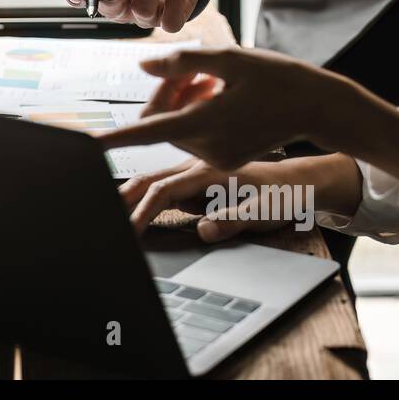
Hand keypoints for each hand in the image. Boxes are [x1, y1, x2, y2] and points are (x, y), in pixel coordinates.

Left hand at [103, 46, 398, 176]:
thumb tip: (141, 65)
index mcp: (204, 123)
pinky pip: (192, 132)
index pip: (144, 132)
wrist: (317, 106)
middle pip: (160, 118)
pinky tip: (222, 94)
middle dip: (168, 91)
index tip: (82, 149)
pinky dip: (197, 110)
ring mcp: (215, 157)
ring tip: (215, 80)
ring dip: (183, 98)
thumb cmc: (277, 77)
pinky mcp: (223, 159)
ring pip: (175, 124)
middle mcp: (206, 147)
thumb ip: (182, 61)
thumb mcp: (230, 58)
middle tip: (198, 69)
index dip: (110, 140)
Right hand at [120, 155, 362, 238]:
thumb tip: (204, 229)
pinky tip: (134, 202)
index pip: (163, 192)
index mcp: (208, 173)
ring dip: (129, 192)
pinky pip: (166, 185)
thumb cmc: (285, 196)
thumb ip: (234, 220)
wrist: (301, 181)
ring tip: (106, 207)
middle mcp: (197, 167)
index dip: (142, 212)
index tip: (127, 232)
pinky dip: (145, 193)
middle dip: (121, 195)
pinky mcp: (198, 179)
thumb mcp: (266, 212)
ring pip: (153, 179)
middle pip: (148, 179)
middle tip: (98, 211)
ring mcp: (196, 171)